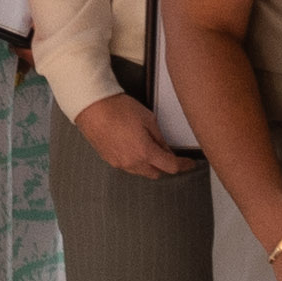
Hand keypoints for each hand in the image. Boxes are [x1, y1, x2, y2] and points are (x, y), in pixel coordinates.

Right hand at [70, 93, 194, 181]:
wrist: (92, 107)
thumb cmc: (118, 109)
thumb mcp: (148, 119)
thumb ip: (160, 138)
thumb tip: (166, 149)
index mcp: (145, 152)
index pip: (170, 166)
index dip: (183, 165)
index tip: (189, 163)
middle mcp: (132, 162)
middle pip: (156, 173)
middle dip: (164, 165)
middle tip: (167, 151)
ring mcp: (119, 163)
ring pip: (142, 172)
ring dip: (149, 164)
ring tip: (147, 146)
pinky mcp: (109, 160)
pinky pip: (128, 167)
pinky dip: (135, 161)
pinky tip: (133, 147)